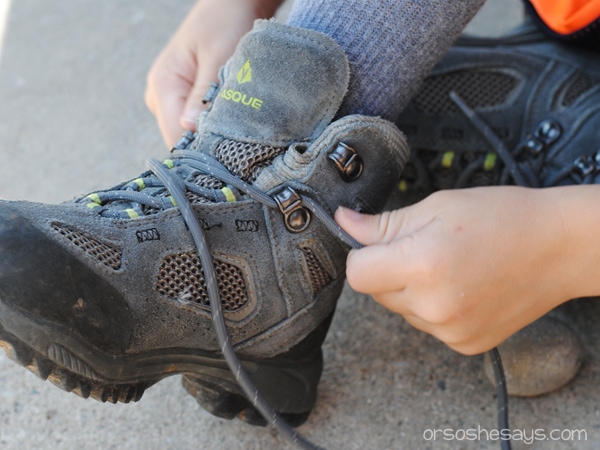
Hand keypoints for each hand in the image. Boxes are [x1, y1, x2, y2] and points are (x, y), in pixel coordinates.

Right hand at [145, 0, 282, 146]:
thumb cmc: (225, 21)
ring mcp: (170, 98)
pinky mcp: (184, 98)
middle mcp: (160, 96)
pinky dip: (214, 124)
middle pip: (181, 140)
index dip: (200, 152)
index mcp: (162, 85)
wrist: (231, 2)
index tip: (228, 157)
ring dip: (213, 134)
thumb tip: (190, 129)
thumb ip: (205, 93)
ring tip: (237, 125)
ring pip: (190, 134)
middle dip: (209, 144)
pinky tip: (230, 118)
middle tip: (239, 142)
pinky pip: (196, 123)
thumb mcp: (219, 56)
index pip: (174, 138)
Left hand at [335, 186, 581, 354]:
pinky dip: (433, 308)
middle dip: (389, 270)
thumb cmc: (502, 218)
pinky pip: (427, 325)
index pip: (357, 274)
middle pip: (377, 292)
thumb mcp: (437, 207)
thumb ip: (383, 224)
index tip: (378, 244)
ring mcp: (450, 330)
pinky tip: (461, 287)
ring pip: (401, 310)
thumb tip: (343, 223)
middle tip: (425, 248)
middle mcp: (433, 305)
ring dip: (411, 290)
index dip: (363, 255)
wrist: (558, 248)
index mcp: (421, 265)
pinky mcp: (464, 344)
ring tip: (449, 266)